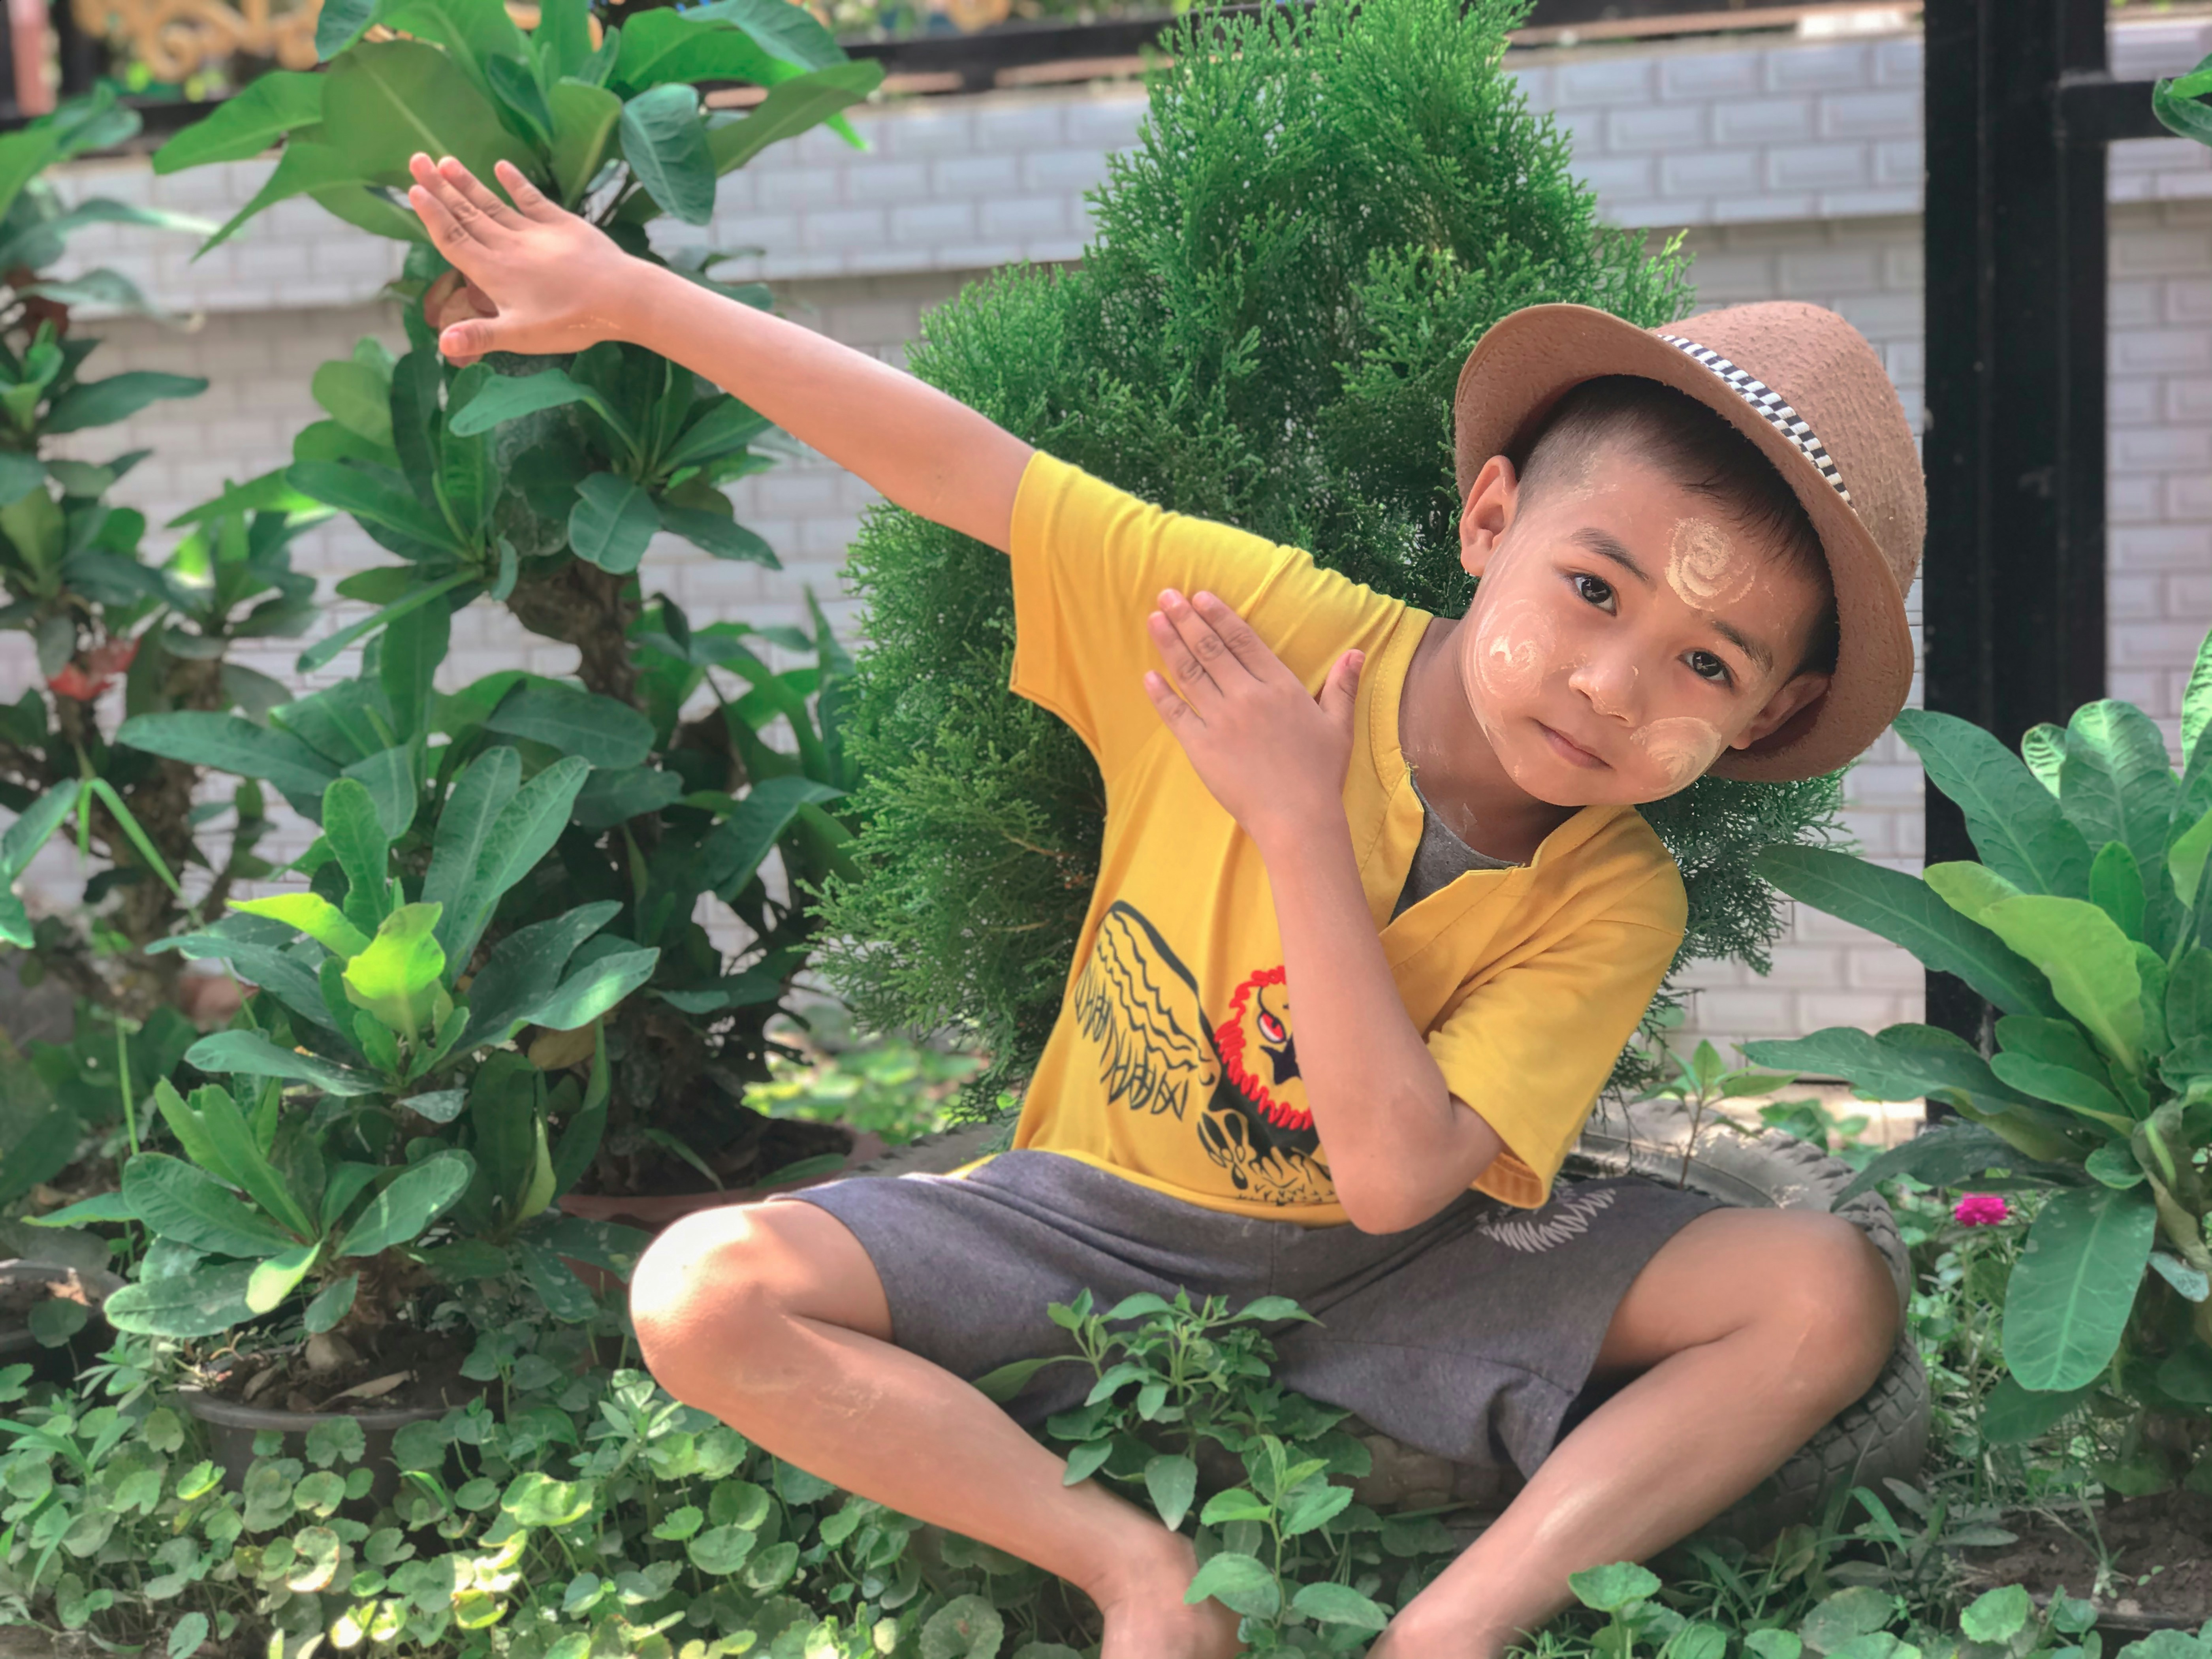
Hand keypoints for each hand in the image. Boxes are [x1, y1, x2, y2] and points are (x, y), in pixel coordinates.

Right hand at [405, 154, 649, 362]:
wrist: (621, 298)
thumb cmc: (570, 322)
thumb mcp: (521, 336)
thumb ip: (480, 336)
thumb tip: (442, 341)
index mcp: (493, 272)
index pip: (453, 239)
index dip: (432, 215)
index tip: (414, 189)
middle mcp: (508, 246)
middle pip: (467, 214)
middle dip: (440, 188)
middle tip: (416, 158)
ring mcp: (535, 232)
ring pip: (493, 204)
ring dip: (468, 183)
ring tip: (445, 160)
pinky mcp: (563, 225)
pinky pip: (533, 199)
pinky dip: (516, 182)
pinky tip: (501, 166)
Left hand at [1143, 588, 1362, 846]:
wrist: (1298, 819)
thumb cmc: (1320, 774)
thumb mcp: (1338, 726)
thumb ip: (1342, 686)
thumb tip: (1356, 652)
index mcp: (1280, 687)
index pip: (1243, 640)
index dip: (1219, 615)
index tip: (1200, 596)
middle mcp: (1247, 697)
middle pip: (1211, 649)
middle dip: (1186, 618)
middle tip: (1166, 594)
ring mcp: (1221, 722)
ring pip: (1190, 673)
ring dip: (1169, 643)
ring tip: (1154, 619)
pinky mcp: (1202, 748)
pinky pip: (1176, 715)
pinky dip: (1160, 694)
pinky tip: (1148, 675)